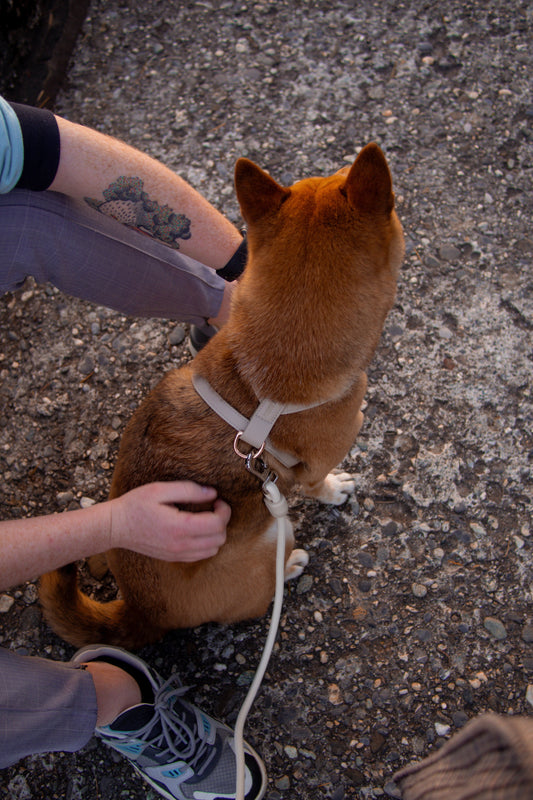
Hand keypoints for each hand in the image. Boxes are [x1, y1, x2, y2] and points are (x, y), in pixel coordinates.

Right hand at [109, 481, 229, 561]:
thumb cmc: (135, 505)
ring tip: (206, 518)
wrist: (115, 527)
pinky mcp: (173, 558)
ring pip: (213, 550)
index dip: (224, 510)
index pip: (217, 524)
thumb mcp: (159, 489)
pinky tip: (197, 529)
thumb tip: (212, 493)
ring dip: (216, 534)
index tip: (217, 500)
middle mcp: (180, 545)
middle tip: (213, 507)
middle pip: (219, 539)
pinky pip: (200, 556)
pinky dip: (206, 543)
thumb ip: (189, 490)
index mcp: (179, 527)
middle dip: (222, 521)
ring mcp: (176, 555)